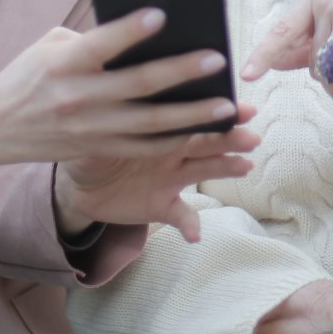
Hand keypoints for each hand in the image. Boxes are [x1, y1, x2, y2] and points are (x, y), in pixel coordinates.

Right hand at [0, 7, 253, 179]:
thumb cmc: (29, 75)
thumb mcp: (51, 46)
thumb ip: (93, 39)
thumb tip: (142, 32)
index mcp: (63, 63)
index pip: (100, 45)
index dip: (130, 31)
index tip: (161, 15)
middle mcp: (77, 98)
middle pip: (137, 85)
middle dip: (181, 73)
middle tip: (217, 59)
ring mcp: (89, 129)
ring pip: (150, 124)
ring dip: (192, 115)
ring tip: (226, 105)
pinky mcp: (97, 149)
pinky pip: (144, 147)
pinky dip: (175, 139)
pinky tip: (203, 130)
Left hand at [55, 105, 258, 241]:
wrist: (81, 184)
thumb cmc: (91, 145)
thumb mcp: (94, 127)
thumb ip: (107, 117)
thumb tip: (108, 98)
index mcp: (159, 126)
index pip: (191, 115)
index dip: (215, 111)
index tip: (239, 107)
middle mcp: (173, 150)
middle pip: (207, 141)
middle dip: (230, 138)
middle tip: (252, 136)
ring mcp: (171, 178)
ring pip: (204, 171)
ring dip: (226, 168)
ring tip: (244, 166)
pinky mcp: (162, 205)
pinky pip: (181, 215)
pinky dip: (190, 225)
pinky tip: (196, 235)